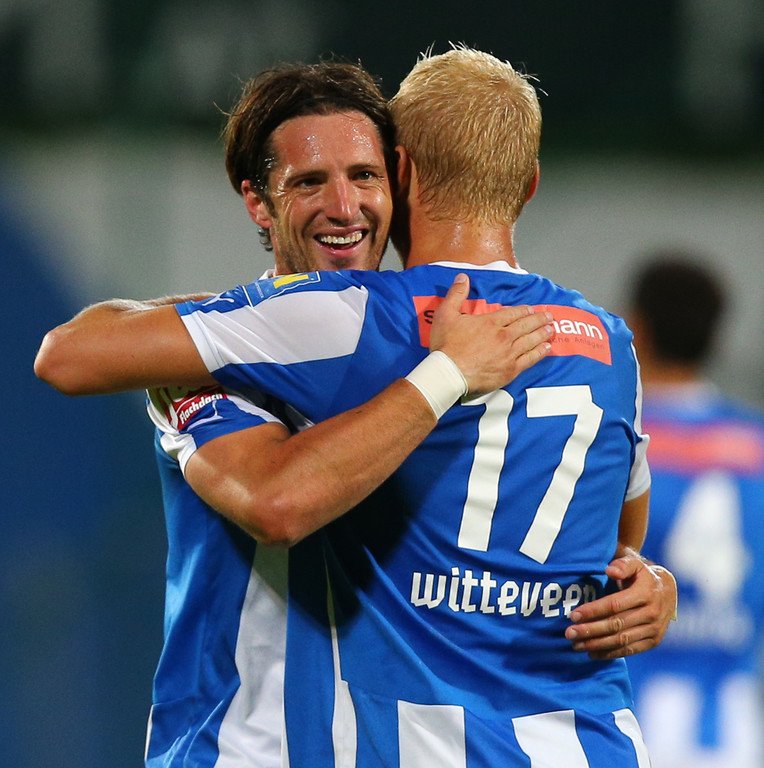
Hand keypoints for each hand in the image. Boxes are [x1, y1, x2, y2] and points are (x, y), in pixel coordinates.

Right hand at [429, 274, 553, 394]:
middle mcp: (503, 336)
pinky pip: (530, 359)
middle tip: (549, 316)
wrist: (448, 373)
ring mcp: (509, 354)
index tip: (532, 309)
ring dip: (542, 334)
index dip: (524, 310)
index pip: (512, 313)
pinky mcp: (510, 370)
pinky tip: (546, 348)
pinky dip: (540, 352)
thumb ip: (456, 294)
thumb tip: (463, 277)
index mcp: (490, 322)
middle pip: (526, 325)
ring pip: (531, 341)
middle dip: (538, 319)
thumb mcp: (445, 314)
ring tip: (551, 329)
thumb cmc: (445, 346)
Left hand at [565, 554, 677, 658]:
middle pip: (616, 625)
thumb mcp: (636, 565)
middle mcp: (652, 613)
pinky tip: (592, 653)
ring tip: (576, 645)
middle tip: (569, 634)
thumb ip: (622, 565)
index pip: (615, 605)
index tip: (573, 616)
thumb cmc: (644, 576)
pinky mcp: (654, 641)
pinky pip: (630, 650)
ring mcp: (654, 629)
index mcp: (645, 593)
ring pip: (621, 640)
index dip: (593, 611)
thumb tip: (610, 571)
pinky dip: (610, 653)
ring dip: (597, 644)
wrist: (669, 591)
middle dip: (590, 630)